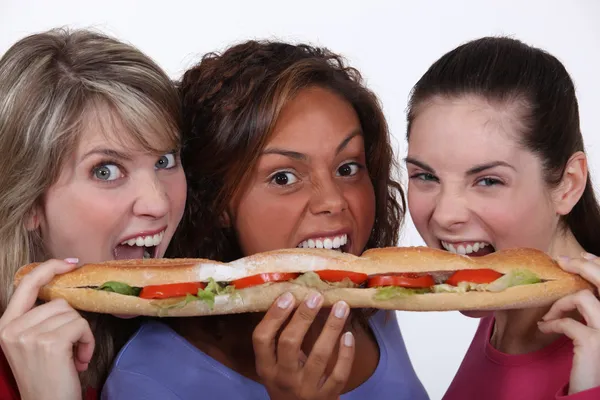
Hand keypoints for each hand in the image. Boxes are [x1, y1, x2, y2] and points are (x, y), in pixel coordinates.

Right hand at [0, 258, 93, 399]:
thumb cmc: (47, 376)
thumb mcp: (33, 343)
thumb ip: (39, 318)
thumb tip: (62, 287)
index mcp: (4, 326)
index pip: (25, 284)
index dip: (48, 269)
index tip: (69, 263)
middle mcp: (11, 329)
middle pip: (58, 302)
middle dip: (72, 322)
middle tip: (71, 347)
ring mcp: (29, 335)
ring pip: (72, 314)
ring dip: (81, 335)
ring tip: (73, 357)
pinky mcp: (49, 342)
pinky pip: (81, 326)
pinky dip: (87, 342)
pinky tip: (79, 361)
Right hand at [253, 291, 354, 399]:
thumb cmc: (287, 382)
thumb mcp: (275, 366)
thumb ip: (280, 340)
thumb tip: (294, 297)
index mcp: (266, 367)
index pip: (261, 338)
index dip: (274, 315)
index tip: (289, 295)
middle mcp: (283, 378)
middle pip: (289, 343)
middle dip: (303, 316)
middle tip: (316, 296)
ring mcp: (305, 389)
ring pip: (319, 355)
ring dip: (331, 328)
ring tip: (341, 306)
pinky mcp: (326, 397)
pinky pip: (339, 373)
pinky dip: (346, 353)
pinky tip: (348, 335)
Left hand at [538, 253, 599, 393]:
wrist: (595, 394)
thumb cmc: (594, 363)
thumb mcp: (598, 333)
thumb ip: (593, 312)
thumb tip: (577, 288)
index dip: (599, 266)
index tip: (582, 257)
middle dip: (583, 266)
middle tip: (564, 261)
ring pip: (583, 297)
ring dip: (560, 304)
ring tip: (549, 317)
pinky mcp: (594, 342)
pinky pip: (567, 322)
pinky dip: (552, 323)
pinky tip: (544, 328)